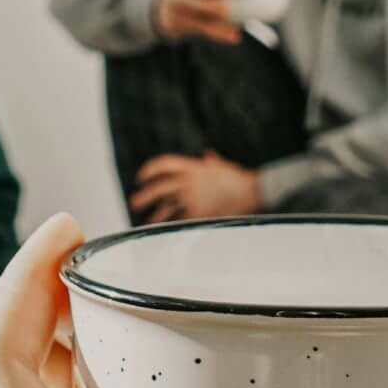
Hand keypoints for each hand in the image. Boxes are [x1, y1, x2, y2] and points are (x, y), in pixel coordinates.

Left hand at [129, 151, 261, 223]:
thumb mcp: (224, 166)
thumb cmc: (240, 179)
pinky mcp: (198, 212)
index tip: (140, 177)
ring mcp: (193, 197)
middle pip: (160, 188)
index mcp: (193, 167)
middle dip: (145, 196)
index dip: (150, 170)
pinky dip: (172, 226)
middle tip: (135, 203)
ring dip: (156, 216)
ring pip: (167, 207)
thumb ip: (213, 161)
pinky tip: (167, 231)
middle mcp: (189, 180)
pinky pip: (181, 220)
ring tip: (148, 223)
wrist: (252, 190)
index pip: (165, 164)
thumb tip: (208, 155)